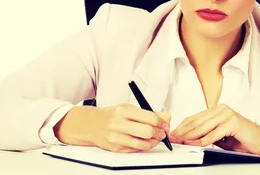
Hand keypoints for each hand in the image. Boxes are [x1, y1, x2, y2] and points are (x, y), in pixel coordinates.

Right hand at [54, 104, 170, 152]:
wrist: (93, 124)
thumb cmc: (113, 115)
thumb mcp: (129, 108)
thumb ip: (149, 112)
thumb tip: (167, 117)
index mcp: (124, 111)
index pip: (150, 118)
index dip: (162, 122)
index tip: (165, 124)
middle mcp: (119, 124)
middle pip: (147, 132)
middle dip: (159, 134)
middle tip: (163, 133)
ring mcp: (117, 137)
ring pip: (143, 144)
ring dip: (154, 142)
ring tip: (156, 138)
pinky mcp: (116, 148)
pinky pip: (136, 150)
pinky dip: (144, 146)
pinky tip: (145, 142)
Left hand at [169, 104, 259, 154]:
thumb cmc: (243, 139)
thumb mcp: (220, 136)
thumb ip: (207, 134)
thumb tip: (189, 139)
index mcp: (217, 110)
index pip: (195, 118)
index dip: (182, 127)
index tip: (173, 135)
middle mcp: (221, 109)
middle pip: (196, 121)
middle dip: (182, 132)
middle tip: (172, 139)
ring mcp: (227, 114)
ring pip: (203, 127)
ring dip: (189, 136)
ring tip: (179, 142)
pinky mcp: (232, 122)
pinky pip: (214, 134)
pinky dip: (202, 141)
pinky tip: (194, 144)